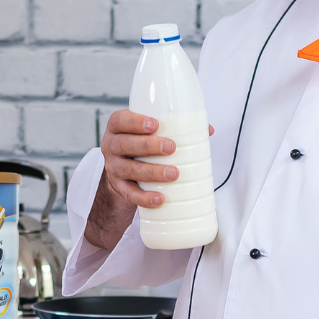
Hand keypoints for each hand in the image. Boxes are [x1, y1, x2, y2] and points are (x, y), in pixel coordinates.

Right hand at [84, 111, 213, 251]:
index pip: (120, 120)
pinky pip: (129, 194)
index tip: (155, 124)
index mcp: (118, 126)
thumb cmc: (141, 144)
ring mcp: (113, 167)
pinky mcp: (118, 187)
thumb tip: (208, 129)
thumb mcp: (151, 131)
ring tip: (173, 173)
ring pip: (128, 169)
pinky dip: (144, 197)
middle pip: (124, 144)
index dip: (135, 122)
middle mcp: (111, 146)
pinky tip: (159, 198)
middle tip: (171, 147)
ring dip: (151, 172)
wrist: (123, 169)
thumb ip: (176, 127)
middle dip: (148, 146)